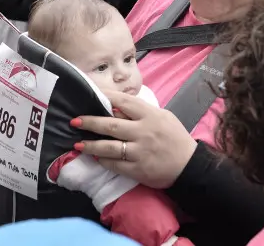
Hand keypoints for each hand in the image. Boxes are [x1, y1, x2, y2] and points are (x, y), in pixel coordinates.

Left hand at [73, 91, 197, 189]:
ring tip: (77, 144)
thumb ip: (142, 112)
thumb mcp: (163, 117)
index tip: (90, 93)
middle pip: (110, 125)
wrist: (189, 165)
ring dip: (91, 145)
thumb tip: (117, 106)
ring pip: (109, 147)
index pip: (123, 102)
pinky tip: (96, 158)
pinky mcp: (138, 169)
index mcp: (150, 115)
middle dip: (90, 122)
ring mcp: (140, 151)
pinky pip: (115, 164)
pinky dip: (104, 161)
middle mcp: (143, 131)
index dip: (105, 96)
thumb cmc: (175, 138)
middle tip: (74, 121)